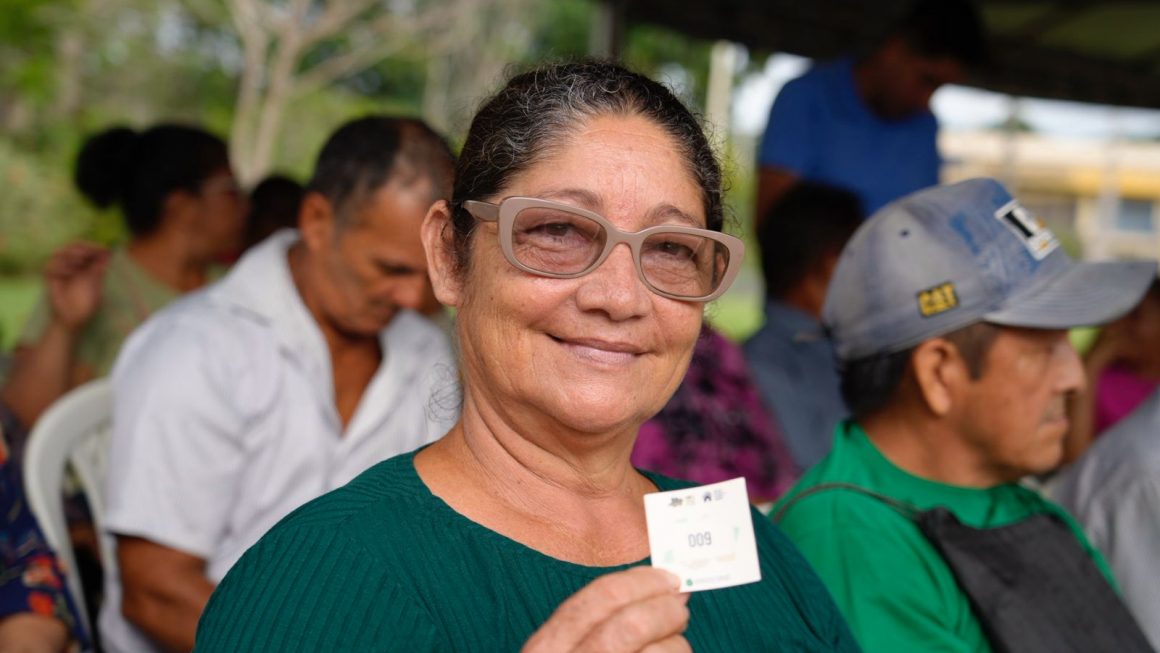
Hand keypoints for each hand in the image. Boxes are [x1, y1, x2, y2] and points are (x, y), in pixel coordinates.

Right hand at [43, 243, 108, 330]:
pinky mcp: (50, 280)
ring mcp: (59, 272)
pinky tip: (70, 273)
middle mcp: (71, 267)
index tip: (104, 249)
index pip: (86, 250)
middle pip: (71, 246)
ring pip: (59, 253)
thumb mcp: (95, 287)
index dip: (94, 247)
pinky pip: (49, 267)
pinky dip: (60, 267)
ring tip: (80, 261)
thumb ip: (99, 271)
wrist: (72, 320)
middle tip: (90, 253)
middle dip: (82, 247)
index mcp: (84, 268)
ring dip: (71, 254)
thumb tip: (107, 255)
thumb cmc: (86, 306)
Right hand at [522, 567, 690, 652]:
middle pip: (631, 625)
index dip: (641, 582)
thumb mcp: (564, 649)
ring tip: (673, 646)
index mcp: (547, 648)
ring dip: (677, 645)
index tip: (668, 577)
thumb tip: (659, 588)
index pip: (599, 598)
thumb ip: (592, 622)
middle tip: (680, 608)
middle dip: (665, 610)